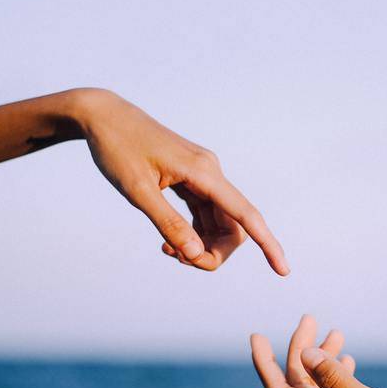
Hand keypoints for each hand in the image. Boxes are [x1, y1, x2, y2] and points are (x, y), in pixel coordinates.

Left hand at [76, 89, 288, 274]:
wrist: (103, 116)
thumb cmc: (117, 149)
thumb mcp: (137, 191)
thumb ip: (168, 223)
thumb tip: (194, 253)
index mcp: (203, 172)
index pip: (246, 214)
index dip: (268, 244)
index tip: (284, 271)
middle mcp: (210, 172)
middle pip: (233, 226)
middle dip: (214, 252)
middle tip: (178, 261)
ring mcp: (202, 175)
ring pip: (219, 222)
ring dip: (202, 245)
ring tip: (168, 252)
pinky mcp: (191, 178)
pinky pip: (205, 213)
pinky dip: (193, 233)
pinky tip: (170, 243)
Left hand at [250, 315, 386, 387]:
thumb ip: (335, 378)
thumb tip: (305, 354)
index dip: (265, 364)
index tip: (256, 335)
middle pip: (300, 385)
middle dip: (301, 350)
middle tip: (309, 318)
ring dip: (324, 358)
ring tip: (335, 331)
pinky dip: (339, 374)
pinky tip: (348, 358)